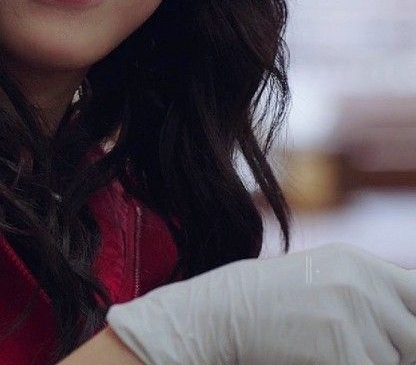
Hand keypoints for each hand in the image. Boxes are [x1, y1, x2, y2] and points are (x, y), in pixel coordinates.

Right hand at [106, 242, 415, 364]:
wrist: (220, 312)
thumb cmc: (270, 305)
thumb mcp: (324, 283)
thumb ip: (372, 297)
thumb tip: (407, 329)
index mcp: (360, 263)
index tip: (402, 335)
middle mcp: (362, 282)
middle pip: (415, 337)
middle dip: (396, 350)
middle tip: (358, 345)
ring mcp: (353, 313)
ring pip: (393, 360)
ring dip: (368, 362)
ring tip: (323, 347)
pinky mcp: (342, 347)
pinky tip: (315, 356)